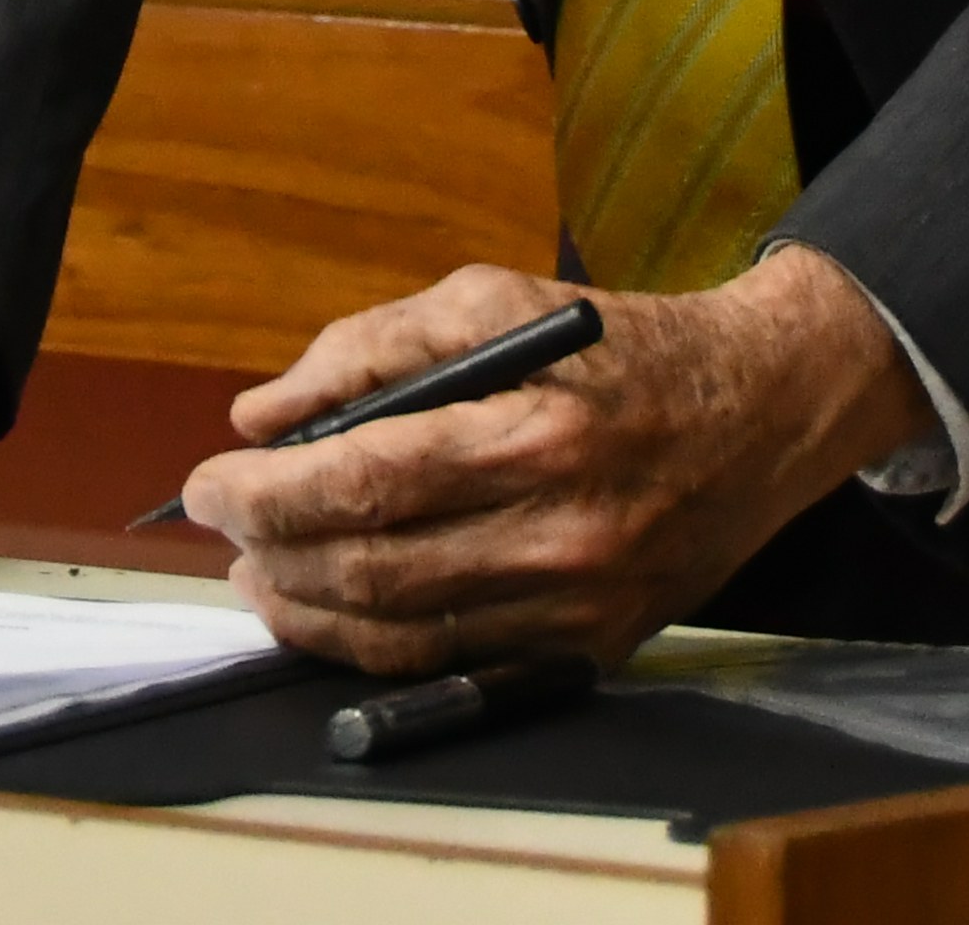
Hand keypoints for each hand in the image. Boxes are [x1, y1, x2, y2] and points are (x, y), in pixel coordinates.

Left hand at [179, 251, 925, 672]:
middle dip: (268, 552)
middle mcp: (559, 531)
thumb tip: (262, 413)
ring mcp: (577, 606)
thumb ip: (371, 349)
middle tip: (224, 527)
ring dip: (305, 612)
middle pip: (369, 570)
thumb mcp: (497, 300)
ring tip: (261, 571)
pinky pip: (452, 669)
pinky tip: (333, 613)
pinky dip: (372, 650)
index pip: (363, 480)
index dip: (264, 491)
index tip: (207, 481)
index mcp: (533, 429)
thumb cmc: (620, 345)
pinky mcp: (589, 649)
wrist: (761, 411)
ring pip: (399, 637)